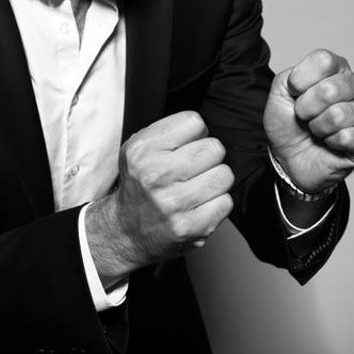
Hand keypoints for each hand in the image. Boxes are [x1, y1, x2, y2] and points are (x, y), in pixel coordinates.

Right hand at [85, 111, 233, 285]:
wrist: (127, 231)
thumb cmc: (141, 184)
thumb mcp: (140, 148)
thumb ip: (170, 131)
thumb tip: (205, 129)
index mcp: (141, 150)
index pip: (195, 122)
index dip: (194, 134)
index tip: (185, 147)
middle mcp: (155, 175)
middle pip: (214, 148)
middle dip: (207, 157)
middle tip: (192, 170)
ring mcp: (172, 203)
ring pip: (224, 175)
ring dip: (214, 180)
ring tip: (196, 187)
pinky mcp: (189, 227)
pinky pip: (226, 202)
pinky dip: (216, 203)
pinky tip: (198, 206)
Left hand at [263, 48, 353, 192]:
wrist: (289, 157)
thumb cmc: (288, 121)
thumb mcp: (279, 92)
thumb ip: (292, 76)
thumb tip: (316, 82)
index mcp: (336, 68)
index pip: (324, 61)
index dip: (300, 81)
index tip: (293, 92)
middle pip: (331, 89)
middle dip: (306, 108)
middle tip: (305, 115)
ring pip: (340, 115)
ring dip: (318, 127)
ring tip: (317, 129)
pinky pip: (351, 137)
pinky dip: (332, 142)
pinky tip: (331, 141)